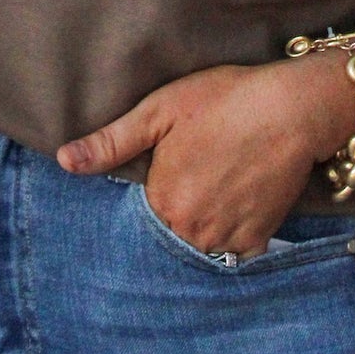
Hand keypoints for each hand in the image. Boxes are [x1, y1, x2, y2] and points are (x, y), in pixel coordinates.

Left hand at [56, 57, 354, 257]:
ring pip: (198, 248)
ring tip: (203, 195)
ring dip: (194, 232)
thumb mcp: (159, 111)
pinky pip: (233, 254)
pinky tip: (228, 207)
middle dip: (167, 219)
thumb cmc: (223, 100)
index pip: (136, 221)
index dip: (140, 202)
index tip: (150, 183)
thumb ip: (111, 142)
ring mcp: (228, 238)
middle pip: (166, 238)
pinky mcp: (259, 238)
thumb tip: (64, 160)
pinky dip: (227, 238)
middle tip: (183, 184)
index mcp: (163, 201)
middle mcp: (193, 230)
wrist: (290, 108)